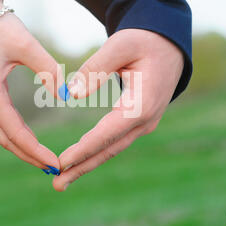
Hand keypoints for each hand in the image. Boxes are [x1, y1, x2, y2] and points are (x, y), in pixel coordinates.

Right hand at [0, 0, 61, 171]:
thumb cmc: (0, 25)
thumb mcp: (27, 45)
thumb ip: (47, 70)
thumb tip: (64, 96)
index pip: (15, 132)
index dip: (35, 150)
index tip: (55, 162)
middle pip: (6, 139)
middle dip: (30, 156)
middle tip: (54, 169)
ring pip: (2, 132)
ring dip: (22, 148)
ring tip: (44, 161)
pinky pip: (1, 121)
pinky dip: (16, 135)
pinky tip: (31, 140)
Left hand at [52, 29, 183, 190]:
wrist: (168, 45)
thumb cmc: (144, 41)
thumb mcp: (121, 45)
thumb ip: (96, 68)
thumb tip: (72, 93)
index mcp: (142, 104)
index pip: (107, 133)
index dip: (84, 149)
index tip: (61, 162)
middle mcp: (146, 120)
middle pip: (109, 149)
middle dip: (82, 167)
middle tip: (57, 184)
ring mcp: (145, 123)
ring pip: (112, 149)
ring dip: (87, 164)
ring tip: (63, 180)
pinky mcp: (139, 121)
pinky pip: (115, 141)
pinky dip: (97, 152)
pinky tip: (81, 160)